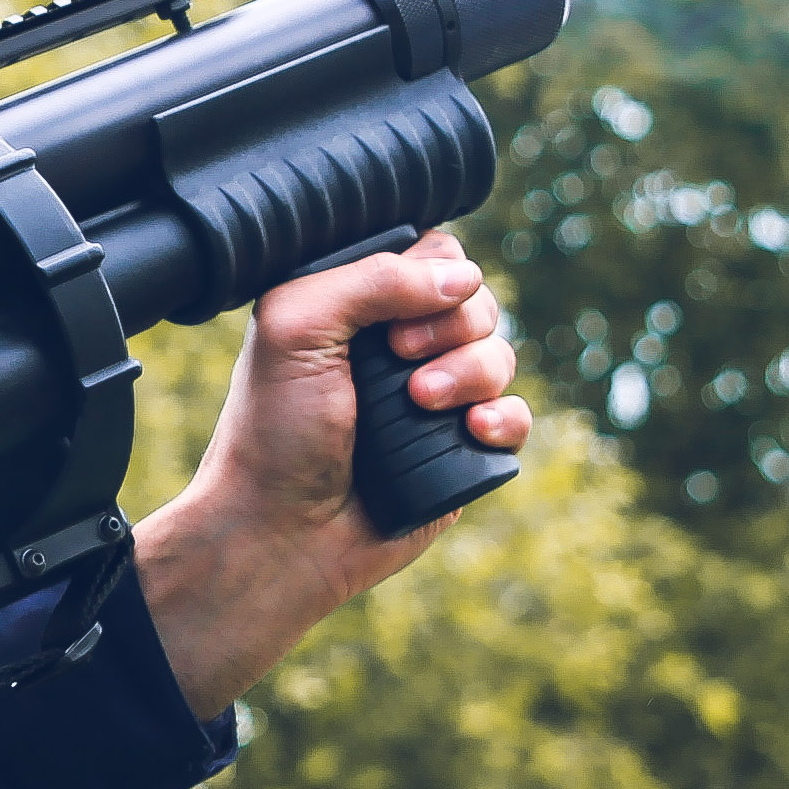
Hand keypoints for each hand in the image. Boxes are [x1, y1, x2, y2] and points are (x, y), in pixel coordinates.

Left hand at [125, 227, 527, 719]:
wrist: (282, 532)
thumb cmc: (274, 431)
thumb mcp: (296, 325)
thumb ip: (372, 279)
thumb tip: (463, 278)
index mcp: (358, 306)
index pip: (432, 256)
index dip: (431, 277)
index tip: (390, 322)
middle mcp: (399, 346)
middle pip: (477, 302)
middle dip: (452, 328)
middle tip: (399, 363)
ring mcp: (435, 398)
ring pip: (501, 354)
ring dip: (472, 373)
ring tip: (422, 405)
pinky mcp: (461, 450)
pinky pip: (514, 415)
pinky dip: (503, 418)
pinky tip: (472, 431)